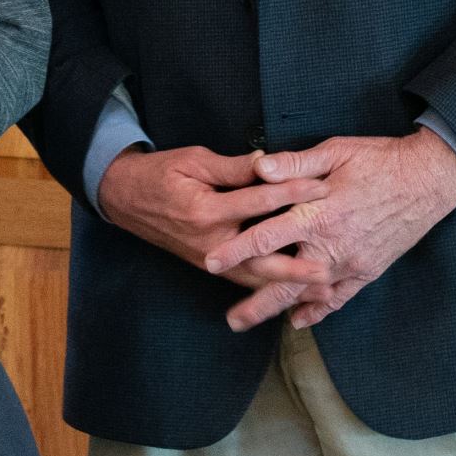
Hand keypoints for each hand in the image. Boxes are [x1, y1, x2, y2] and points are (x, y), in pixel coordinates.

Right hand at [96, 146, 334, 310]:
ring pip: (254, 278)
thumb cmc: (160, 173)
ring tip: (322, 293)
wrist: (124, 198)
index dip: (293, 191)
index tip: (324, 188)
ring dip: (288, 287)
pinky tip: (291, 295)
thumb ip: (233, 167)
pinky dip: (267, 289)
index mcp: (207, 210)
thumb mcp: (193, 160)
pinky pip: (242, 281)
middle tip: (331, 269)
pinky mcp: (209, 265)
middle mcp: (211, 241)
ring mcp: (209, 258)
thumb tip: (268, 162)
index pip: (260, 201)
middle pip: (262, 257)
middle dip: (298, 265)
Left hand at [202, 131, 455, 332]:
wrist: (430, 178)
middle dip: (257, 301)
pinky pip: (341, 296)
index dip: (239, 249)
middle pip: (287, 279)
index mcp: (319, 212)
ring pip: (310, 293)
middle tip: (231, 320)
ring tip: (252, 322)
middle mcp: (334, 244)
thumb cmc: (378, 159)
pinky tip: (300, 321)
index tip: (212, 262)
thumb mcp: (334, 151)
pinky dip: (320, 309)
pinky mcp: (369, 269)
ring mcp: (353, 261)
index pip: (269, 235)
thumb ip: (294, 163)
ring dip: (280, 309)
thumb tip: (257, 167)